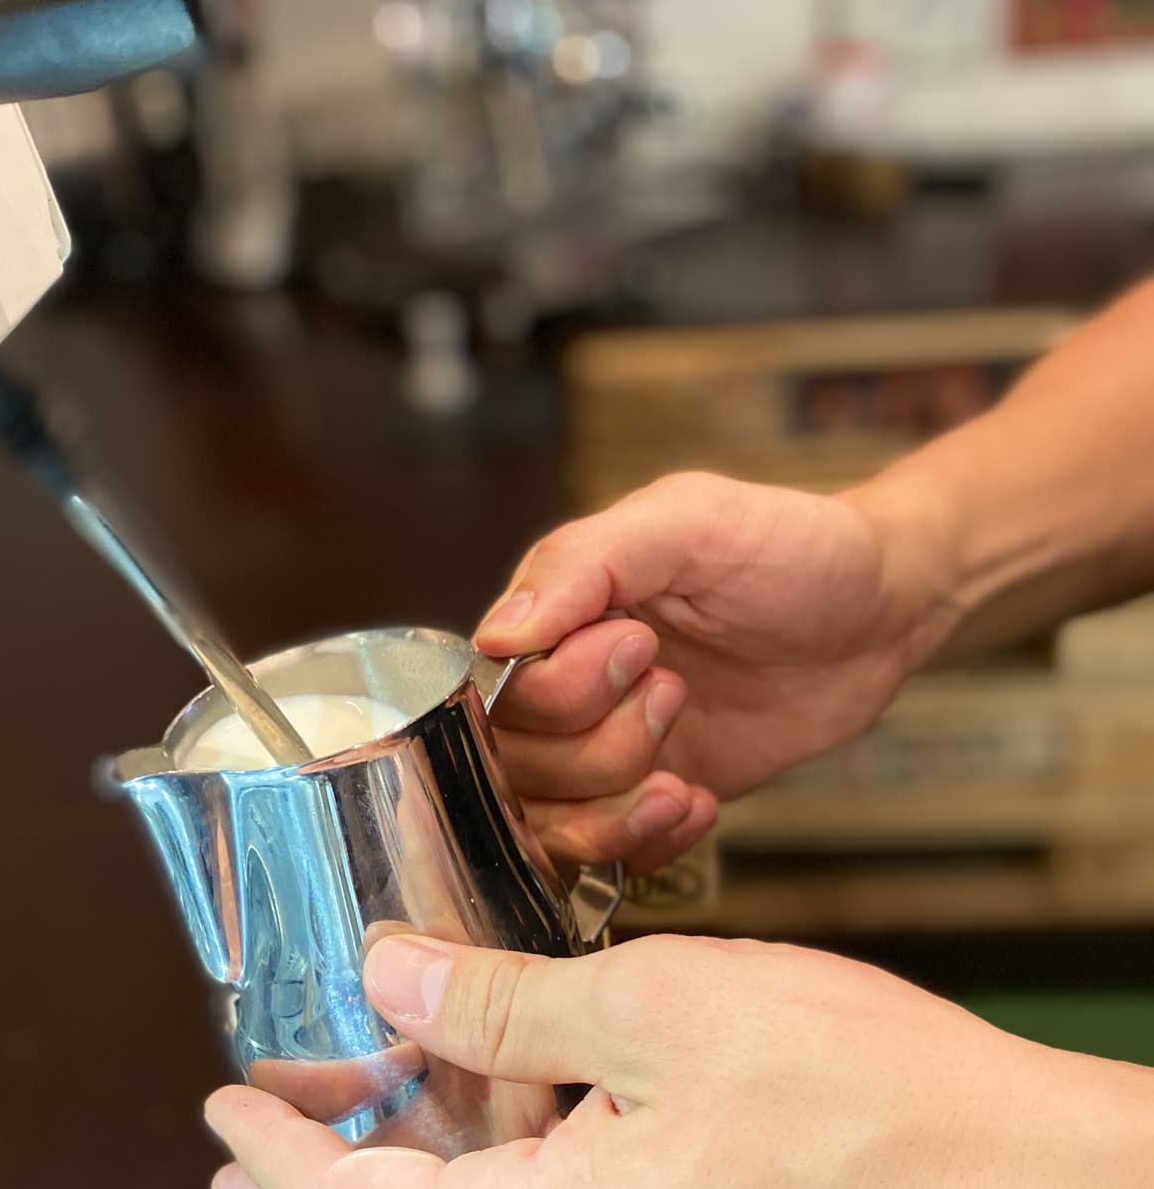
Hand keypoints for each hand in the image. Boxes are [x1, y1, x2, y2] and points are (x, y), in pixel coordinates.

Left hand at [207, 934, 1153, 1186]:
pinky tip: (502, 1053)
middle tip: (280, 1089)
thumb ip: (508, 999)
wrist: (1006, 1166)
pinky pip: (555, 1167)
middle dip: (344, 1140)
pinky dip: (509, 1114)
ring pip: (486, 1178)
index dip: (281, 1157)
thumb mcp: (658, 1013)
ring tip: (390, 1048)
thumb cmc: (855, 1097)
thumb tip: (389, 972)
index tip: (224, 1114)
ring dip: (429, 1117)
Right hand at [478, 472, 958, 867]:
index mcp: (556, 611)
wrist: (884, 610)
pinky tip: (699, 800)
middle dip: (602, 746)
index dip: (562, 691)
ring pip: (548, 821)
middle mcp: (564, 683)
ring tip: (682, 769)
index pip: (497, 687)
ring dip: (618, 806)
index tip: (645, 646)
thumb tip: (495, 636)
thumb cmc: (790, 546)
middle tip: (676, 691)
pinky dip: (650, 842)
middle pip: (516, 762)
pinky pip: (608, 857)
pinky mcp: (652, 794)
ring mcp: (605, 746)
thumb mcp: (691, 522)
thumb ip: (584, 563)